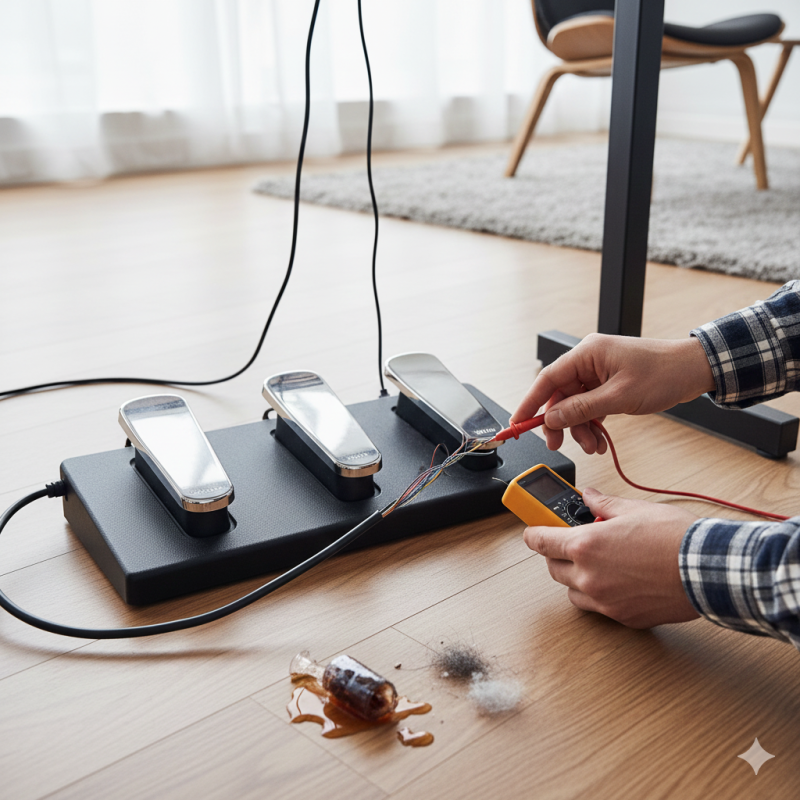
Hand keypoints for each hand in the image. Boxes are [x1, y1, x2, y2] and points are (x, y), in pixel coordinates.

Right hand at [511, 334, 714, 453]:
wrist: (694, 370)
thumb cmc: (664, 373)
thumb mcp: (620, 397)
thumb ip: (582, 409)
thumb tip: (553, 419)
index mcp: (587, 353)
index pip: (547, 378)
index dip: (530, 402)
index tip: (518, 422)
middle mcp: (589, 360)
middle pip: (560, 395)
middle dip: (560, 423)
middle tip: (558, 444)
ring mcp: (598, 371)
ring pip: (575, 404)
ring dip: (580, 427)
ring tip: (592, 445)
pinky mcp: (608, 383)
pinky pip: (589, 406)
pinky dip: (591, 423)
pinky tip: (599, 439)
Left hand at [523, 488, 699, 628]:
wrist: (708, 570)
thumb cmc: (676, 539)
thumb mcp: (634, 510)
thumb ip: (604, 504)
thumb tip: (589, 497)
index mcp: (586, 545)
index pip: (541, 541)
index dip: (534, 534)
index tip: (532, 531)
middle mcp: (589, 576)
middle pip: (553, 568)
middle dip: (558, 554)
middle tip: (574, 542)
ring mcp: (605, 601)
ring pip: (572, 591)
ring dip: (576, 577)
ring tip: (597, 563)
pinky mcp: (623, 618)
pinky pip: (598, 608)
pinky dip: (599, 595)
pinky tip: (617, 581)